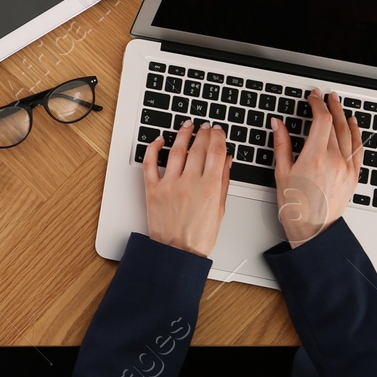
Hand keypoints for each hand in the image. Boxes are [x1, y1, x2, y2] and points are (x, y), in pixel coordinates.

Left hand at [142, 121, 229, 256]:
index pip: (215, 152)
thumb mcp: (219, 208)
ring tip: (187, 126)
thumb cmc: (200, 234)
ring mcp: (169, 184)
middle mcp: (189, 182)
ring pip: (176, 151)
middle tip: (206, 126)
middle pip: (198, 149)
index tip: (218, 131)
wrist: (177, 250)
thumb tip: (226, 160)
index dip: (218, 138)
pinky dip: (153, 149)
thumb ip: (223, 181)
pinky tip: (160, 140)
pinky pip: (150, 164)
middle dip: (203, 134)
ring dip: (183, 135)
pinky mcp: (153, 189)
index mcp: (209, 187)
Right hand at [272, 91, 361, 246]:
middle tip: (324, 96)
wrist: (314, 229)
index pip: (321, 120)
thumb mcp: (281, 173)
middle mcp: (335, 160)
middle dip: (330, 106)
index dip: (317, 104)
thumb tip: (278, 124)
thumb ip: (281, 144)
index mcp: (314, 157)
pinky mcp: (353, 175)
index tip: (312, 97)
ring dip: (343, 115)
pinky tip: (353, 124)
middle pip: (336, 124)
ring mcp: (347, 167)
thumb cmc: (295, 205)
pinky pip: (359, 148)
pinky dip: (356, 133)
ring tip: (338, 104)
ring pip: (349, 133)